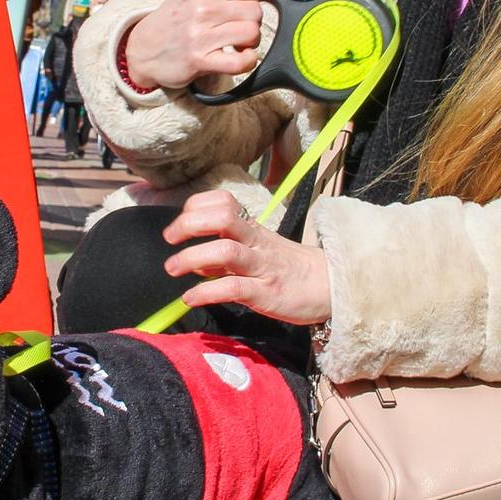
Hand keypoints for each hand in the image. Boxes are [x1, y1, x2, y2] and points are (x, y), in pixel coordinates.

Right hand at [122, 0, 299, 91]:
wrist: (140, 50)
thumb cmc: (172, 22)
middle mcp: (202, 9)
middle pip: (254, 10)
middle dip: (253, 21)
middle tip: (239, 27)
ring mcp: (200, 35)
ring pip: (251, 33)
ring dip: (250, 42)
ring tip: (236, 44)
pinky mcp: (201, 60)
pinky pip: (242, 60)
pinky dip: (247, 60)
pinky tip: (239, 58)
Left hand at [161, 189, 331, 325]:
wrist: (330, 286)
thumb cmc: (288, 268)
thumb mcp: (259, 251)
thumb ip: (226, 253)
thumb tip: (193, 262)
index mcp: (253, 229)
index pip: (223, 202)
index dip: (196, 207)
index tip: (178, 225)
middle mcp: (256, 242)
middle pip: (222, 217)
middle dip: (189, 224)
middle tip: (170, 240)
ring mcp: (262, 266)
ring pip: (225, 250)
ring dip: (192, 257)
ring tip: (173, 268)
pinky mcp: (267, 293)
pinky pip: (233, 288)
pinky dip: (206, 292)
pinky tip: (190, 298)